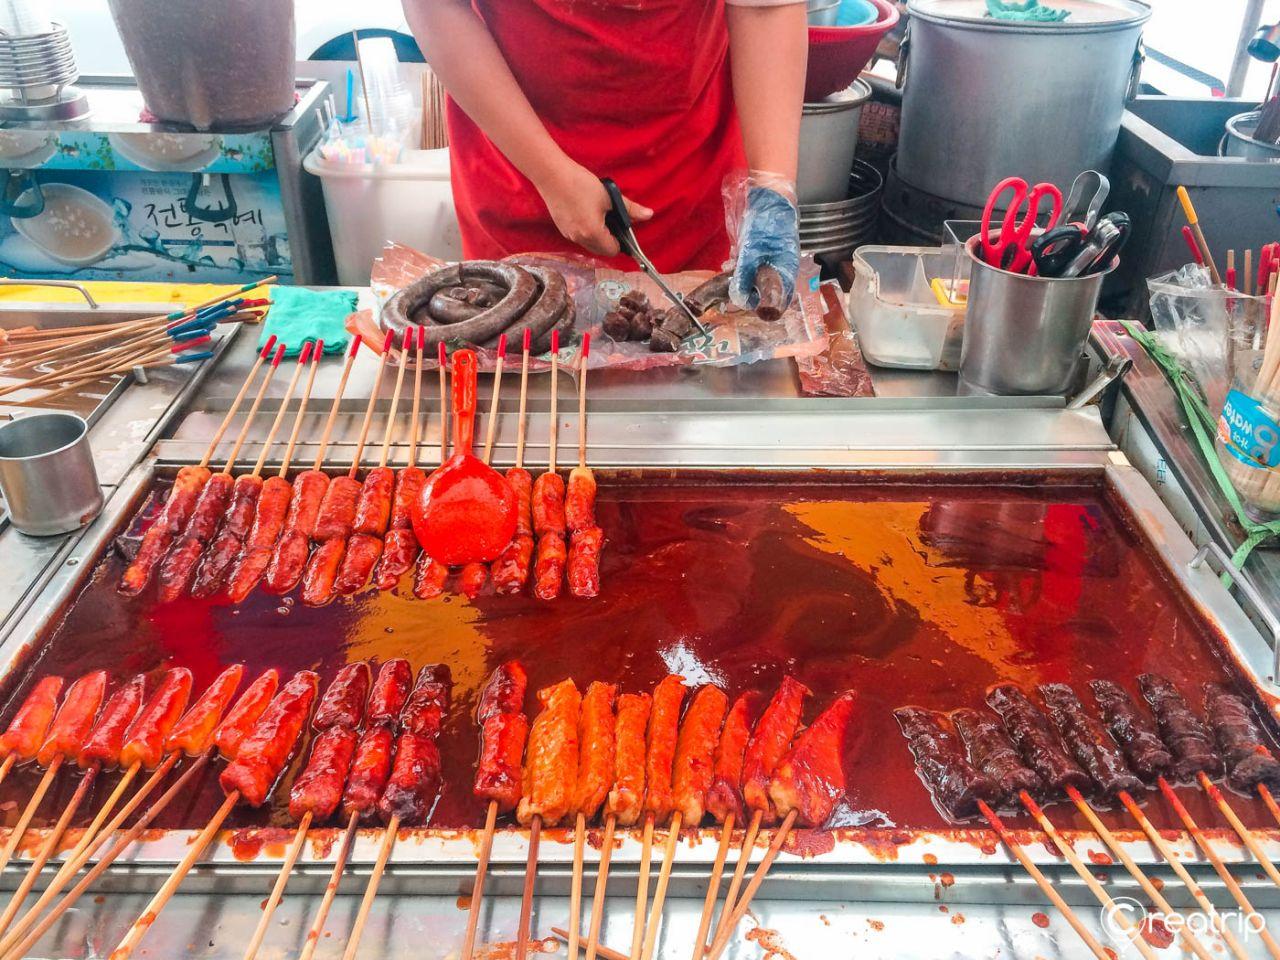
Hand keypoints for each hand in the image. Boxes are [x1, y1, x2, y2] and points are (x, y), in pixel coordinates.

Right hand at [537, 161, 651, 257]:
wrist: (551, 174)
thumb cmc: (580, 184)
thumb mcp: (609, 196)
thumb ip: (630, 209)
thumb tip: (649, 215)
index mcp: (593, 233)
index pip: (612, 250)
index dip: (621, 241)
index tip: (622, 228)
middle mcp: (579, 238)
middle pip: (601, 250)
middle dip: (609, 239)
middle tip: (612, 220)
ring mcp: (568, 234)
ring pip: (589, 243)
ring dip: (598, 235)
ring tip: (600, 214)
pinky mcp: (561, 228)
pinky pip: (579, 236)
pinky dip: (586, 230)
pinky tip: (587, 212)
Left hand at [729, 183, 799, 310]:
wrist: (772, 196)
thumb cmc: (766, 224)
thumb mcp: (752, 252)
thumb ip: (745, 275)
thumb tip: (739, 298)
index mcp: (787, 272)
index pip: (778, 300)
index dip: (761, 304)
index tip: (742, 301)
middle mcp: (785, 268)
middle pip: (768, 290)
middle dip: (749, 290)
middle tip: (733, 287)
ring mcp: (777, 259)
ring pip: (760, 277)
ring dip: (745, 278)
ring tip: (732, 271)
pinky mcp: (769, 251)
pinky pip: (757, 266)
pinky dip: (745, 266)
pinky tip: (735, 262)